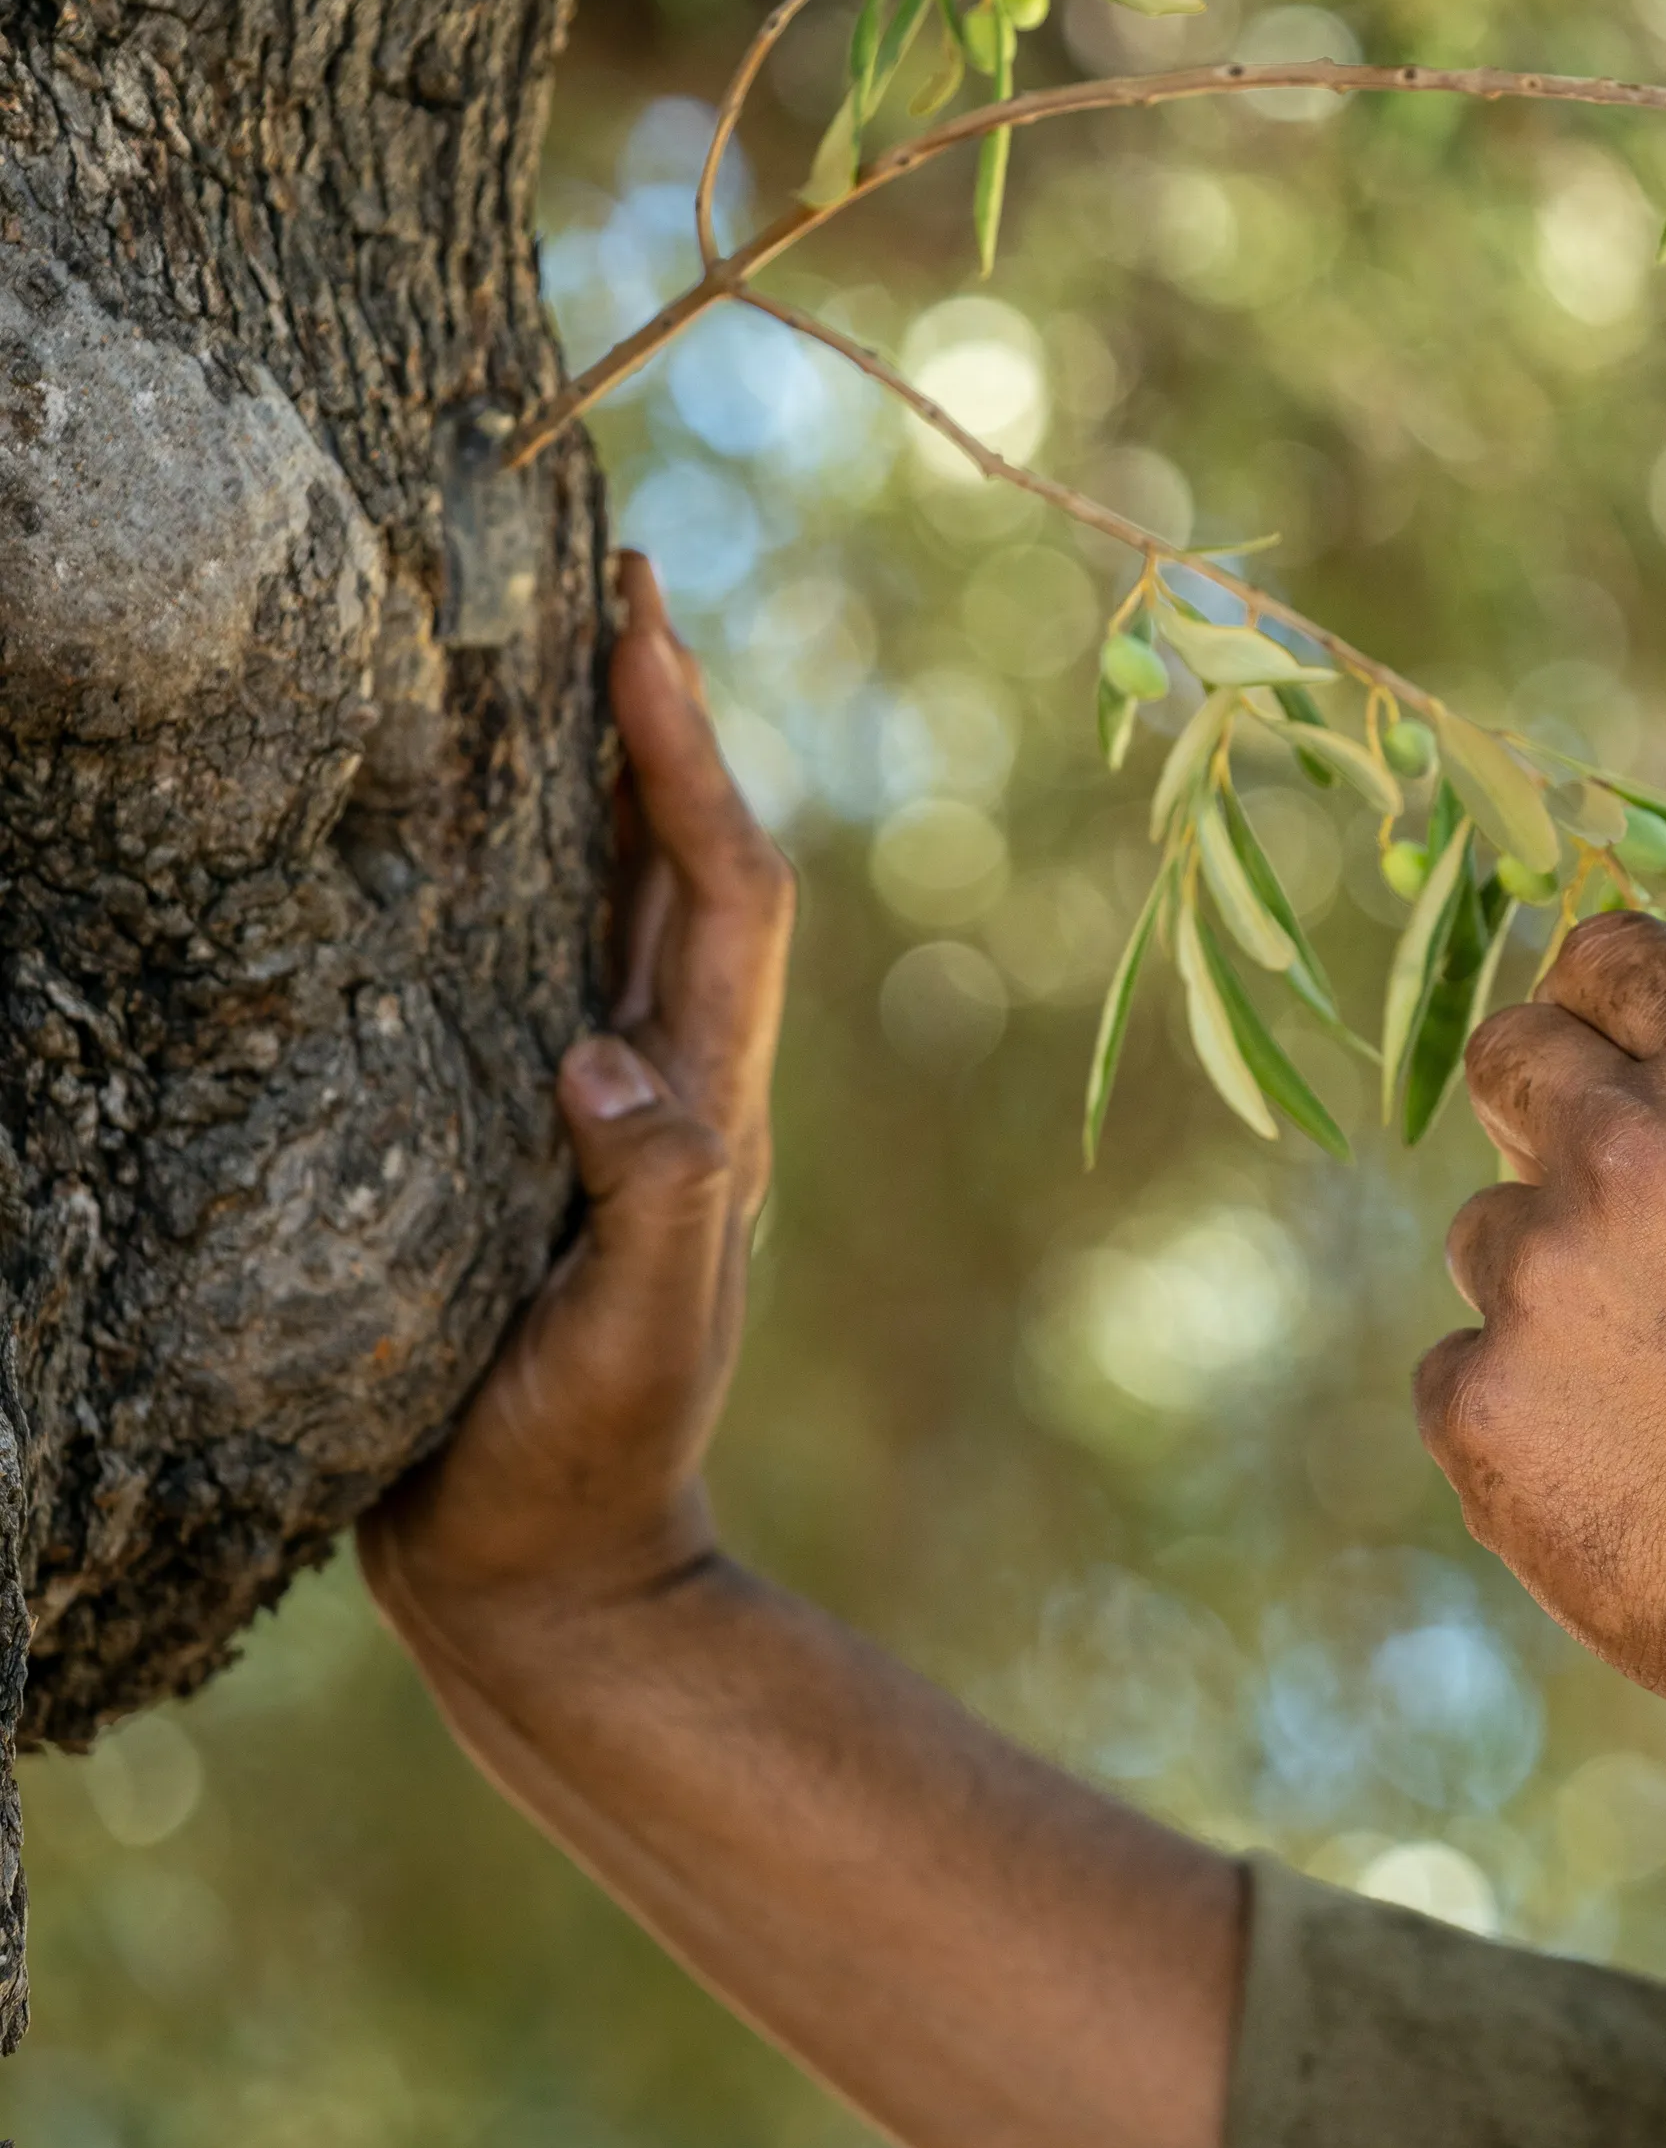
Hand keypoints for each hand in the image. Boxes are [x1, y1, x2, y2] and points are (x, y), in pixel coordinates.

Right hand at [363, 553, 795, 1646]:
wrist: (550, 1576)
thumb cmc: (586, 1467)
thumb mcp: (631, 1344)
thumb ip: (649, 1212)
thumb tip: (614, 1069)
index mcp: (706, 1101)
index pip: (721, 884)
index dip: (688, 751)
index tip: (644, 620)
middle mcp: (669, 1076)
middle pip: (680, 854)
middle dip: (652, 714)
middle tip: (606, 571)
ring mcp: (604, 1102)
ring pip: (613, 897)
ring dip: (595, 773)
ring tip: (543, 645)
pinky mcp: (531, 1139)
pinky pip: (540, 966)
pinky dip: (522, 875)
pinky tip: (461, 825)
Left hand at [1419, 913, 1665, 1902]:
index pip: (1610, 953)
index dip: (1603, 992)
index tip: (1603, 1032)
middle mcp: (1625, 1147)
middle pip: (1509, 1051)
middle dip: (1543, 1102)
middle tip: (1602, 1190)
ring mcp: (1535, 1274)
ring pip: (1488, 1229)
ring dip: (1550, 1283)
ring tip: (1664, 1389)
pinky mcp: (1473, 1399)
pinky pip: (1463, 1369)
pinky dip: (1524, 1410)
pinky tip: (1621, 1468)